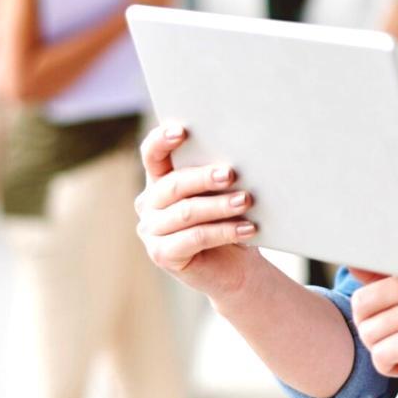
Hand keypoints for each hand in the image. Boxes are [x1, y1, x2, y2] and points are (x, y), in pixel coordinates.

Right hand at [135, 124, 265, 299]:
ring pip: (185, 212)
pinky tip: (248, 229)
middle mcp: (149, 203)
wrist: (237, 267)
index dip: (161, 140)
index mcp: (160, 180)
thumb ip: (218, 174)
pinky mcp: (162, 255)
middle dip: (203, 177)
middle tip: (231, 174)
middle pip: (172, 185)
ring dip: (219, 206)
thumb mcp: (222, 193)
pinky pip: (194, 238)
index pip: (152, 155)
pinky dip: (224, 231)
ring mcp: (151, 231)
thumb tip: (235, 157)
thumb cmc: (230, 220)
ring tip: (246, 200)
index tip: (181, 130)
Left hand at [349, 269, 397, 397]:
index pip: (366, 283)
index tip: (386, 322)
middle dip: (370, 330)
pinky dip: (387, 367)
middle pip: (361, 306)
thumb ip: (390, 286)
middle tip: (393, 339)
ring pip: (369, 332)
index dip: (368, 311)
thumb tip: (356, 267)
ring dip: (380, 351)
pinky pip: (380, 354)